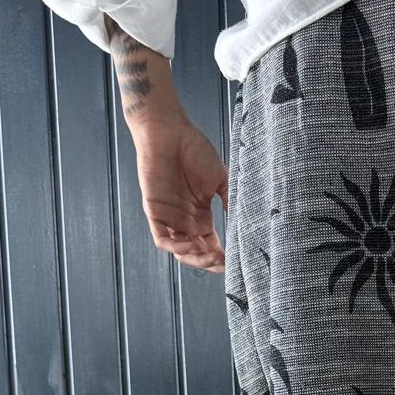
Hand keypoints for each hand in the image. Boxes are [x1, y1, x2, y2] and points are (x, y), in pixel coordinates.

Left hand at [129, 115, 228, 272]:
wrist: (169, 131)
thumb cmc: (193, 149)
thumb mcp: (219, 178)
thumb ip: (229, 199)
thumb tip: (241, 221)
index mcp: (200, 214)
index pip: (211, 243)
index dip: (221, 257)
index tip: (234, 262)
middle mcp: (185, 219)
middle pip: (197, 252)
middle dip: (210, 262)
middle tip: (223, 263)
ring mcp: (169, 217)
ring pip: (180, 251)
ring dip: (195, 258)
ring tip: (211, 257)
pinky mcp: (154, 211)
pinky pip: (162, 239)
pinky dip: (176, 247)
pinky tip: (191, 246)